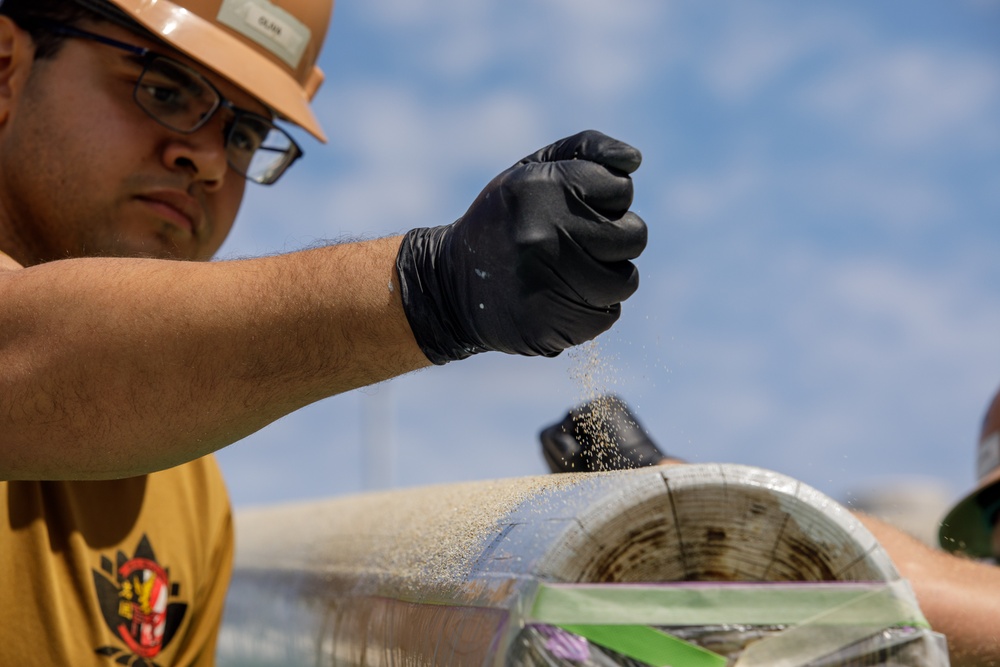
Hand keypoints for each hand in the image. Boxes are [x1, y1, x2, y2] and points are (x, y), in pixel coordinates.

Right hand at [396, 130, 647, 363]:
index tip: (577, 207)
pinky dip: (591, 307)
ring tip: (569, 271)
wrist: (453, 286)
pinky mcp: (558, 324)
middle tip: (580, 241)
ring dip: (606, 276)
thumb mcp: (531, 169)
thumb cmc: (504, 219)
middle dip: (616, 237)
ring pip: (625, 280)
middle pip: (634, 236)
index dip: (606, 198)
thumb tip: (634, 160)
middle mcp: (547, 234)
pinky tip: (559, 297)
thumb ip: (587, 150)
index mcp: (543, 188)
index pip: (621, 189)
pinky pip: (608, 314)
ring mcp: (552, 283)